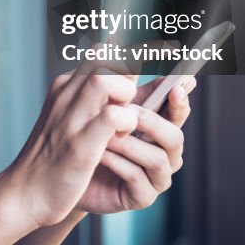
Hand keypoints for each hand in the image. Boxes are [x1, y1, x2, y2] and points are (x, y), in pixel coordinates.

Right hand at [0, 59, 140, 228]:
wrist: (25, 192)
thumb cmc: (53, 156)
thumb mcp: (70, 119)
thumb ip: (96, 98)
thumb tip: (129, 78)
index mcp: (65, 86)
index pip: (101, 52)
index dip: (130, 55)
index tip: (152, 61)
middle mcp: (65, 95)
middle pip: (103, 56)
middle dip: (131, 69)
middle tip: (136, 96)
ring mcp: (71, 118)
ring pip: (104, 79)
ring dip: (125, 93)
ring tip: (128, 115)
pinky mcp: (80, 145)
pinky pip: (111, 116)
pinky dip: (125, 120)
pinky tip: (124, 134)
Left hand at [74, 76, 194, 213]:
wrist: (64, 177)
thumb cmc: (87, 138)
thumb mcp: (102, 107)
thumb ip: (121, 84)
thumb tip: (129, 49)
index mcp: (157, 124)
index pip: (176, 108)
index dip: (179, 98)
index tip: (179, 84)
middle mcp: (163, 150)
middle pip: (175, 135)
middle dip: (153, 122)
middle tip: (130, 112)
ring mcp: (155, 175)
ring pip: (158, 157)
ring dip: (130, 143)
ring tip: (105, 135)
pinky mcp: (142, 195)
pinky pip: (138, 178)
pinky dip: (118, 163)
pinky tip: (100, 154)